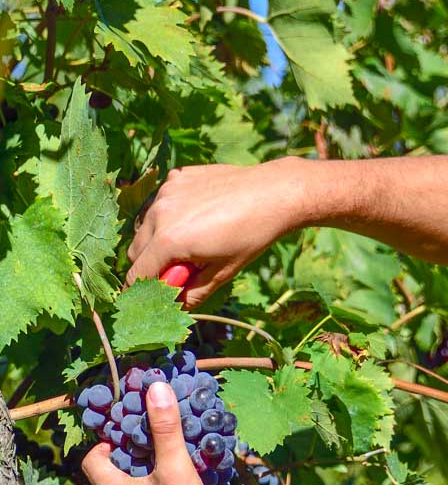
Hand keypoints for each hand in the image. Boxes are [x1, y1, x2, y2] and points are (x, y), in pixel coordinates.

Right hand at [126, 156, 314, 309]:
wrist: (274, 193)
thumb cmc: (252, 235)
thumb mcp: (223, 272)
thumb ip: (194, 293)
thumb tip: (177, 306)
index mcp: (169, 240)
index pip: (137, 274)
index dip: (145, 288)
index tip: (157, 293)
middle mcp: (159, 214)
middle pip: (136, 250)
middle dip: (151, 264)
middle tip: (181, 268)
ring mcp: (166, 192)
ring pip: (146, 225)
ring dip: (159, 238)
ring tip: (193, 240)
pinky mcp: (177, 177)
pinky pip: (162, 202)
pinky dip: (171, 214)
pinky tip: (199, 215)